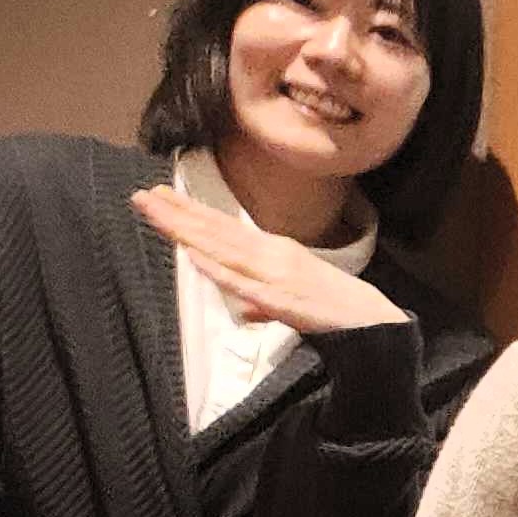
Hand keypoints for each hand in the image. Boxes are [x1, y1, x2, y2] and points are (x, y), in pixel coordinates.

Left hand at [131, 185, 406, 333]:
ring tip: (156, 214)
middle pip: (216, 232)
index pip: (224, 227)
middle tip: (143, 194)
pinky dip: (216, 269)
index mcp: (275, 250)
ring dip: (188, 232)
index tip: (160, 194)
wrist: (374, 322)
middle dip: (178, 213)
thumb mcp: (294, 299)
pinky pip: (241, 283)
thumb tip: (242, 309)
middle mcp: (272, 255)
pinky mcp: (281, 299)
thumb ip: (262, 301)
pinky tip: (193, 257)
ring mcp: (275, 275)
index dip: (191, 211)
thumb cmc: (337, 307)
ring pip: (222, 250)